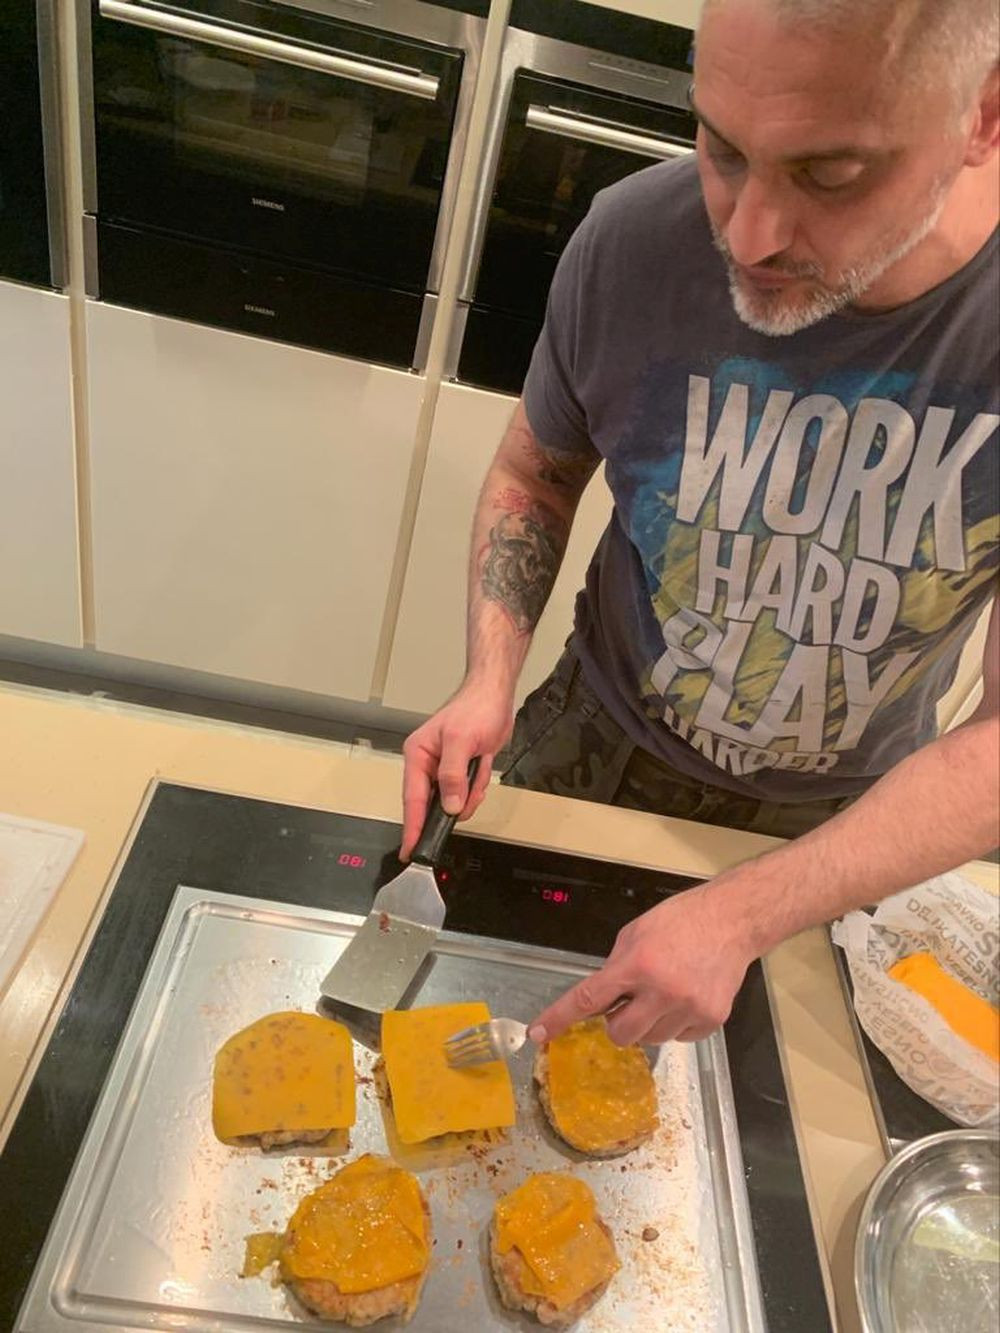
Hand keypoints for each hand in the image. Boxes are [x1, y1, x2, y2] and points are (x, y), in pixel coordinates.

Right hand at [400, 679, 513, 859]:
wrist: (496, 696)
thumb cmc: (474, 709)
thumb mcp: (461, 740)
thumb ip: (452, 775)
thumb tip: (450, 806)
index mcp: (417, 755)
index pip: (412, 799)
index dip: (412, 827)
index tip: (410, 850)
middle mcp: (428, 765)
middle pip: (434, 804)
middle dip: (454, 803)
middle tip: (467, 795)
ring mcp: (446, 771)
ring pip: (456, 802)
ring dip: (471, 790)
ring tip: (478, 764)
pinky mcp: (462, 772)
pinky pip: (470, 793)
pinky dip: (479, 784)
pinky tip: (482, 764)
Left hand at [527, 883, 756, 1045]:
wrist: (732, 921)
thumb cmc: (680, 920)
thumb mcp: (636, 933)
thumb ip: (616, 967)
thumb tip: (601, 998)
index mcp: (637, 964)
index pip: (590, 998)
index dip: (560, 1017)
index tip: (539, 1033)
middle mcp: (662, 991)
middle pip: (620, 1034)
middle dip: (617, 1022)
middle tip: (629, 1002)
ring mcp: (689, 1009)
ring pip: (650, 1040)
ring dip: (648, 1023)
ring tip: (664, 992)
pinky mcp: (711, 1020)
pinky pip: (679, 1039)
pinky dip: (675, 1024)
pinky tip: (684, 997)